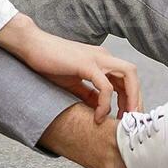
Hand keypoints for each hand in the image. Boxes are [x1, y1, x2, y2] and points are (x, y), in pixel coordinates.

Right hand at [0, 14, 140, 123]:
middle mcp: (104, 56)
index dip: (130, 98)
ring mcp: (97, 58)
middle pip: (133, 76)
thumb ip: (88, 94)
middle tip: (130, 121)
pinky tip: (99, 116)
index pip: (126, 78)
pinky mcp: (87, 64)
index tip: (126, 117)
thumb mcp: (74, 82)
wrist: (32, 46)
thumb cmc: (50, 62)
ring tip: (122, 119)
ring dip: (130, 99)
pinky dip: (106, 103)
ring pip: (128, 76)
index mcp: (102, 60)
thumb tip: (100, 109)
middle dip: (136, 99)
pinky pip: (106, 86)